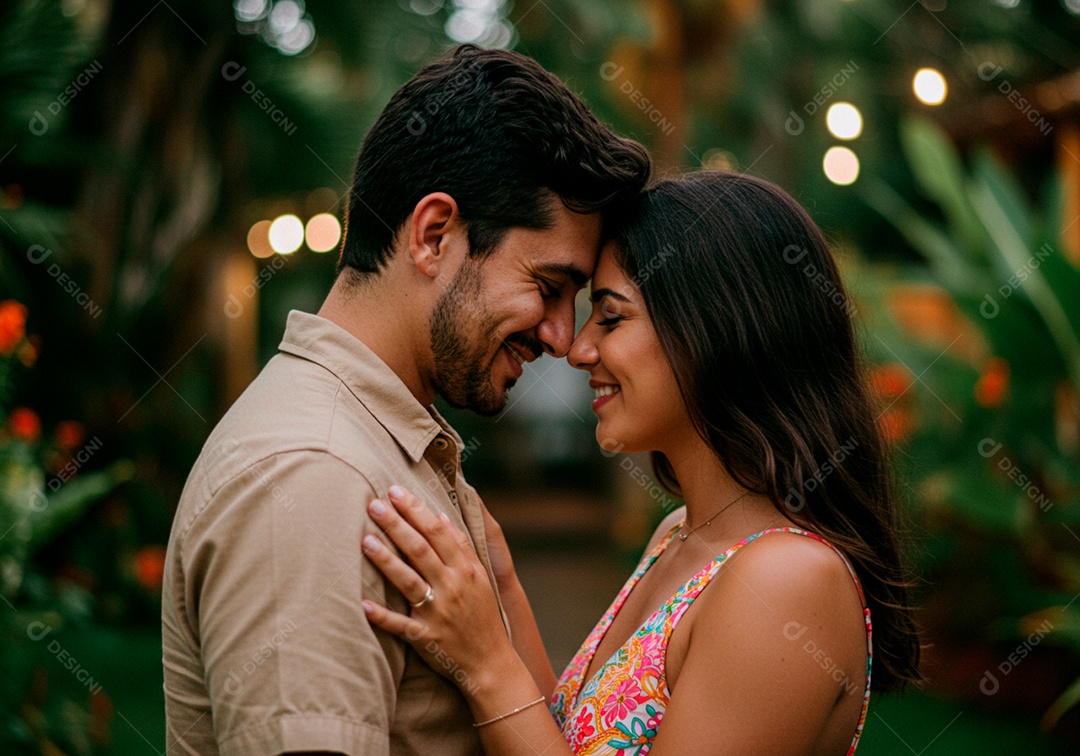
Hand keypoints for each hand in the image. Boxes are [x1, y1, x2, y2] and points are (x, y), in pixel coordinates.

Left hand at [361, 485, 518, 691]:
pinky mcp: (426, 638)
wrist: (491, 662)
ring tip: (365, 540)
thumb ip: (462, 547)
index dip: (415, 510)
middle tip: (374, 504)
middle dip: (397, 525)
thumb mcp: (480, 578)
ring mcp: (438, 613)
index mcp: (465, 570)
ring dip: (386, 561)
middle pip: (420, 550)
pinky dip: (382, 616)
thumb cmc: (482, 616)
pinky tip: (363, 603)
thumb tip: (442, 517)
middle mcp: (452, 587)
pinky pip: (401, 625)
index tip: (395, 491)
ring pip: (409, 582)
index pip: (437, 532)